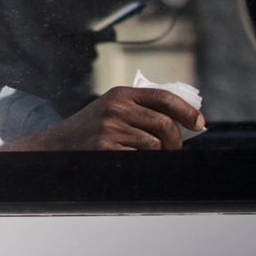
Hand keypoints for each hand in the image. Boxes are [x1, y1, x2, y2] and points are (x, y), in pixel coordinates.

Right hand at [1, 86, 205, 151]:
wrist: (57, 146)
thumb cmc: (91, 130)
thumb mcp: (113, 110)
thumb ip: (141, 109)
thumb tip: (185, 122)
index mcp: (120, 94)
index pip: (164, 97)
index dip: (186, 111)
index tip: (199, 123)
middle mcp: (116, 107)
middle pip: (165, 124)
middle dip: (175, 141)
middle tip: (172, 150)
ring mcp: (110, 127)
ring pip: (156, 144)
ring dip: (157, 154)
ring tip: (144, 155)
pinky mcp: (105, 147)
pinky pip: (141, 157)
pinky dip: (141, 162)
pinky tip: (128, 159)